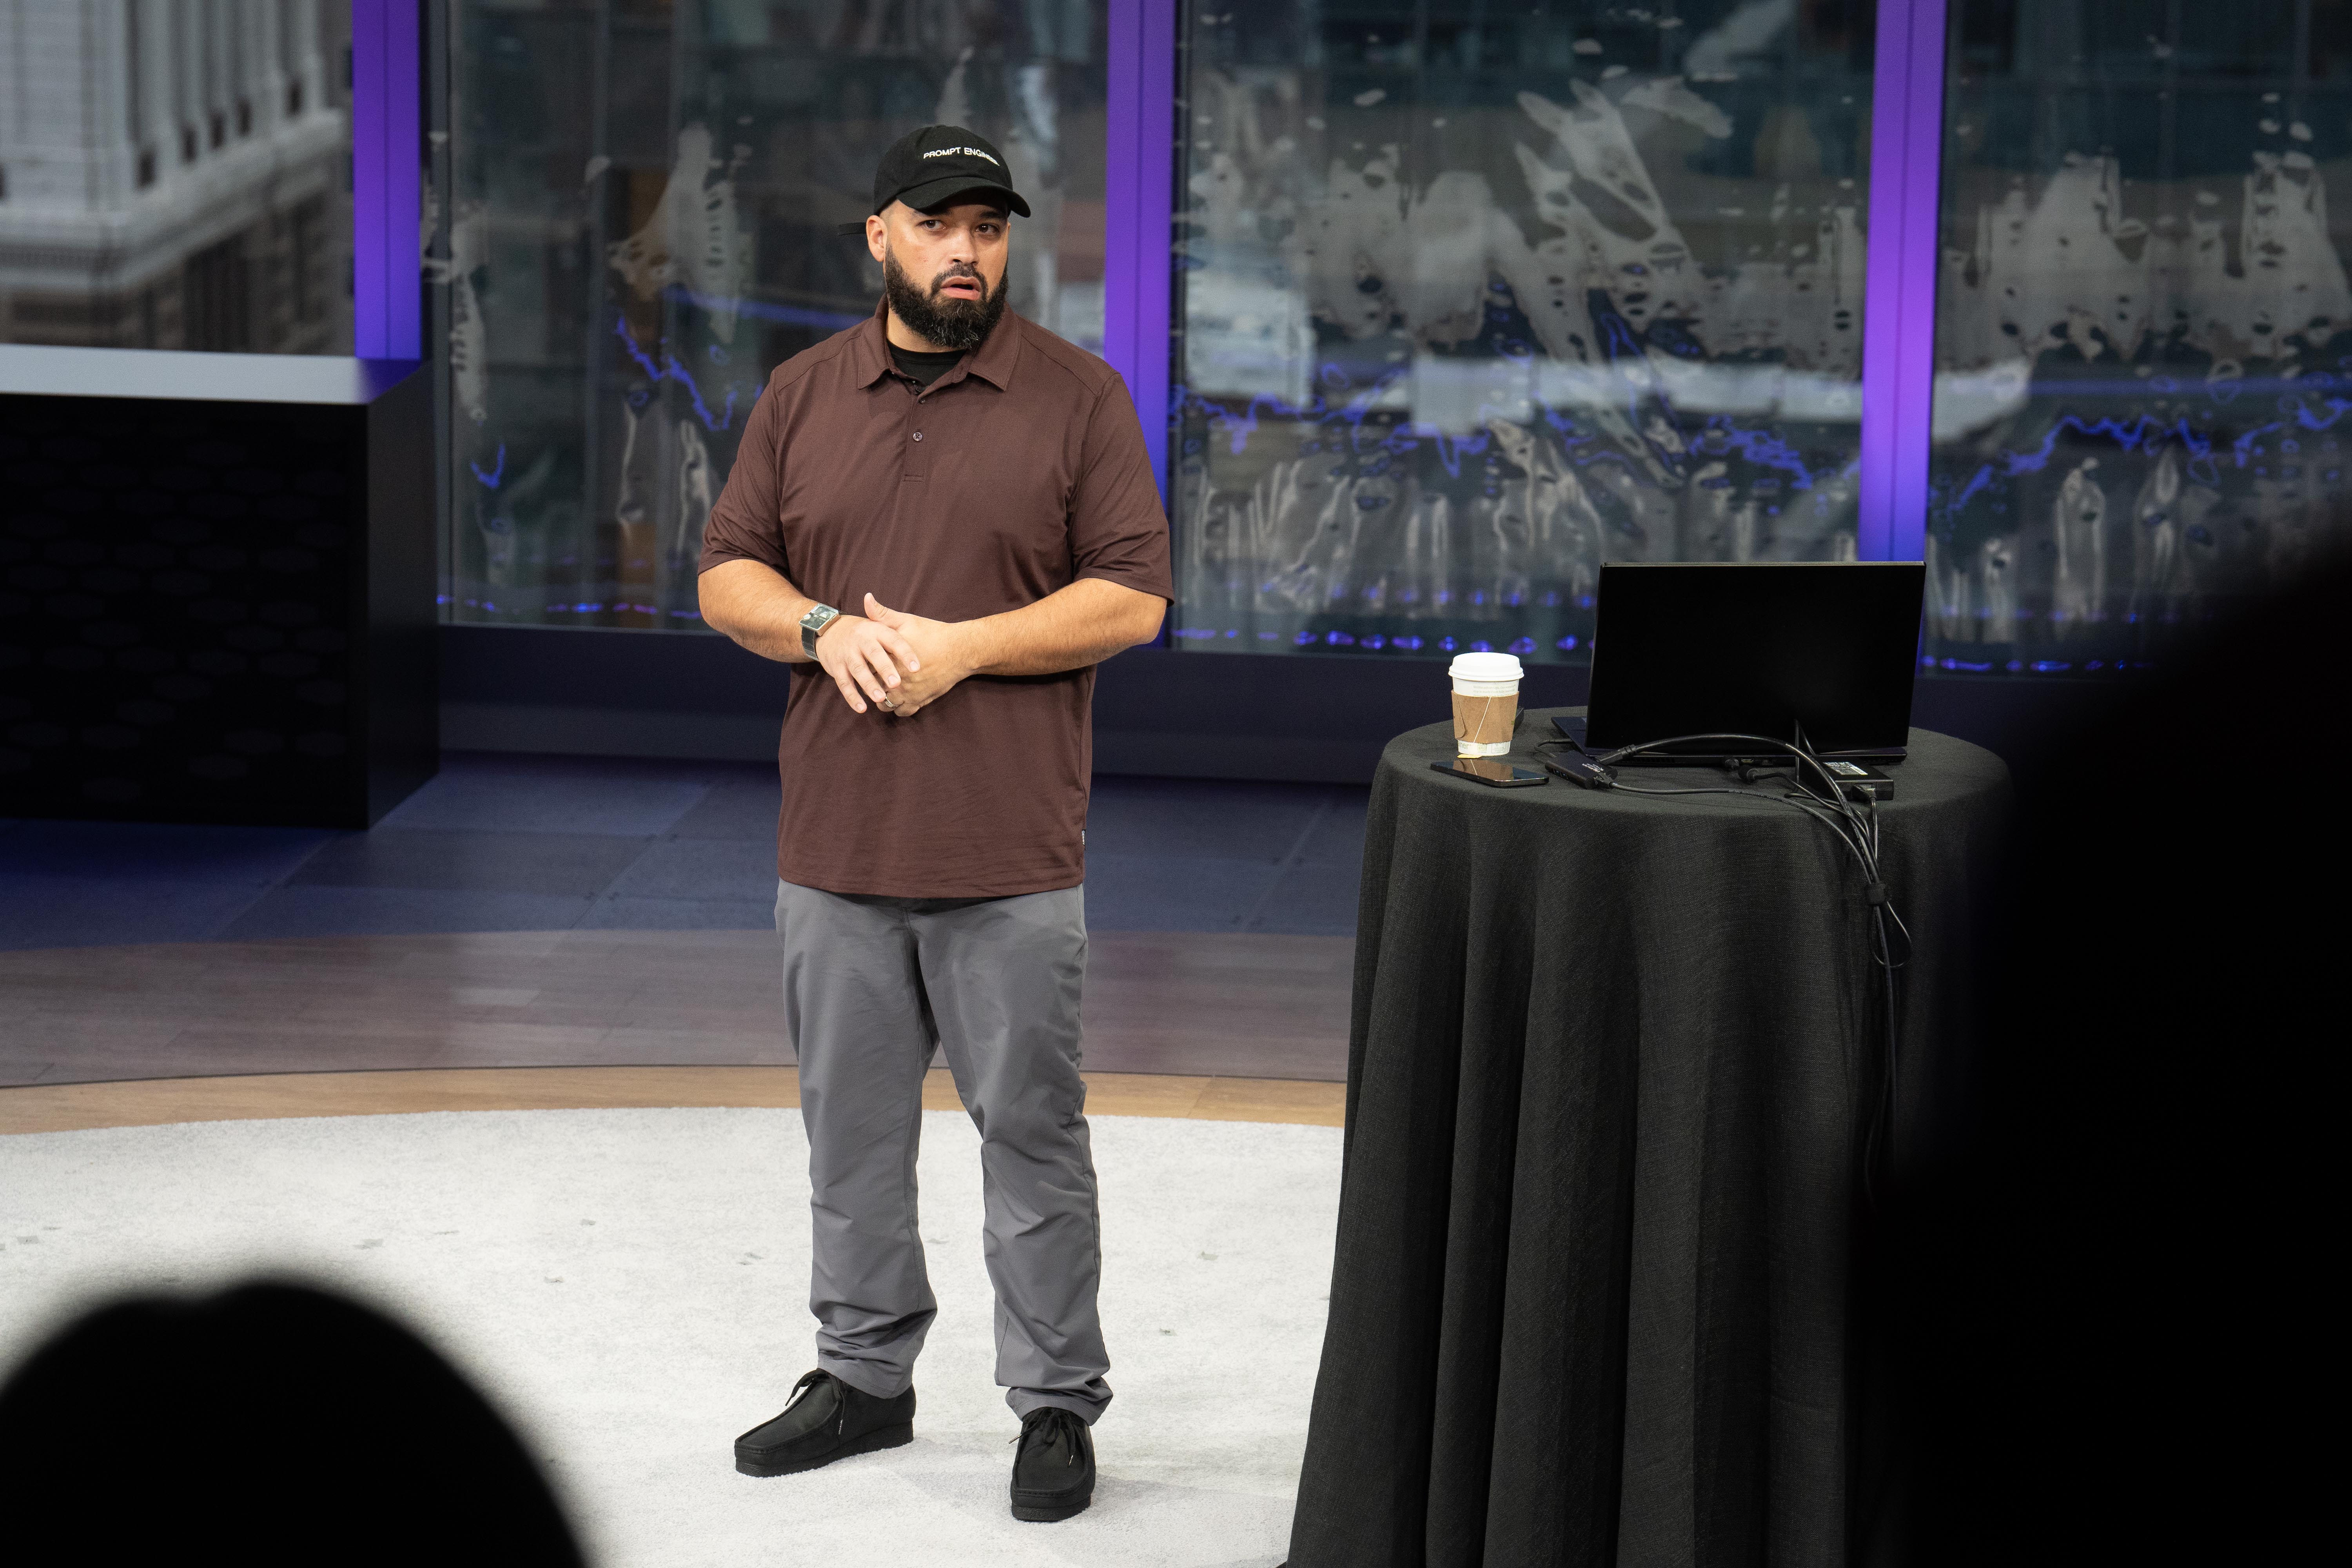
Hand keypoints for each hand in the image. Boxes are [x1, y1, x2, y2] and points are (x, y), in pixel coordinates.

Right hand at [813, 611, 920, 713]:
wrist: (830, 631)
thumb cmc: (864, 632)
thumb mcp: (878, 624)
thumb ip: (893, 623)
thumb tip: (911, 624)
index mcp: (876, 630)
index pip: (893, 640)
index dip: (905, 653)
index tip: (916, 668)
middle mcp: (860, 641)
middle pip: (874, 654)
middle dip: (885, 669)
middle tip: (896, 684)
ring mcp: (847, 654)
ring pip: (858, 670)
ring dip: (869, 685)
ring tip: (880, 698)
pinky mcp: (836, 667)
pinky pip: (844, 683)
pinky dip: (852, 696)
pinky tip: (862, 708)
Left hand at [859, 594, 974, 717]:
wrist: (961, 650)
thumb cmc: (933, 634)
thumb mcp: (906, 620)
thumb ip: (883, 614)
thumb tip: (866, 599)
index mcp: (889, 661)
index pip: (865, 669)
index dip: (862, 666)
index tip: (864, 661)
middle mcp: (897, 681)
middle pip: (872, 689)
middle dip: (870, 684)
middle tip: (872, 676)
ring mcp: (909, 694)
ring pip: (884, 704)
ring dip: (882, 698)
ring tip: (883, 688)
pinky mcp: (920, 701)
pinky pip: (902, 712)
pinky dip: (898, 707)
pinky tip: (898, 697)